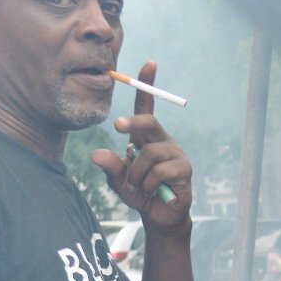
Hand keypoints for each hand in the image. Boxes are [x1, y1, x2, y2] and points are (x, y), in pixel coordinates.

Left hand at [92, 60, 192, 228]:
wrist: (158, 216)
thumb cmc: (139, 193)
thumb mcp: (118, 181)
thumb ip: (109, 167)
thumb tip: (96, 155)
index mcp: (147, 137)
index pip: (146, 107)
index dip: (147, 86)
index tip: (149, 63)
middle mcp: (163, 141)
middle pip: (148, 122)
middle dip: (132, 123)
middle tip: (118, 126)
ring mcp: (176, 154)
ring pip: (149, 154)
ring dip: (137, 174)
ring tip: (141, 186)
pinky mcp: (184, 170)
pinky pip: (159, 172)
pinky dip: (149, 184)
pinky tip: (154, 191)